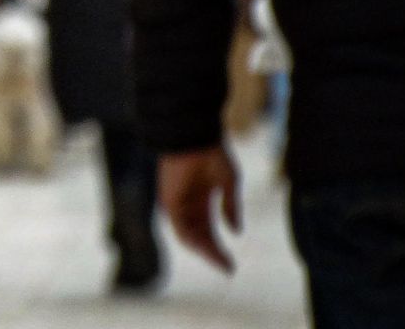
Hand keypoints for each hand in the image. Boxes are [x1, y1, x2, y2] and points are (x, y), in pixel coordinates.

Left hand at [159, 144, 240, 272]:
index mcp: (200, 199)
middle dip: (212, 253)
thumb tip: (235, 231)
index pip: (207, 231)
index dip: (218, 248)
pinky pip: (179, 227)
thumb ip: (231, 207)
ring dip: (204, 251)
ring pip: (188, 236)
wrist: (195, 137)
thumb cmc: (212, 153)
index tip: (231, 265)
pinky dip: (191, 240)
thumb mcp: (228, 183)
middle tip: (228, 267)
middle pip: (198, 237)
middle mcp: (187, 204)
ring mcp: (177, 203)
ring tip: (220, 261)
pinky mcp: (169, 200)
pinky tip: (206, 249)